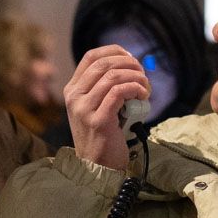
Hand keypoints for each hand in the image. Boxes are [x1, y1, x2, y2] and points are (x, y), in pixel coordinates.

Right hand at [65, 45, 150, 172]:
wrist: (98, 167)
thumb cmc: (104, 135)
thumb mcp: (97, 107)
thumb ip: (105, 87)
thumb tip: (131, 66)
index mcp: (72, 90)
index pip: (91, 56)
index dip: (114, 51)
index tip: (131, 57)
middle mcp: (74, 96)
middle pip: (104, 64)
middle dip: (129, 64)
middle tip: (143, 74)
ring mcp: (84, 108)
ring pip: (113, 76)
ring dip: (136, 78)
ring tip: (145, 88)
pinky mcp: (98, 120)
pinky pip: (119, 92)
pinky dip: (135, 89)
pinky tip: (143, 96)